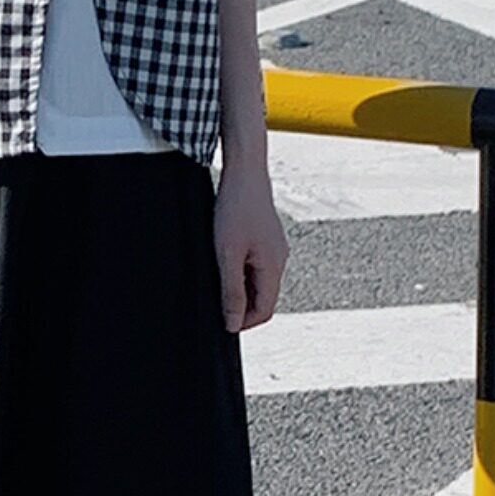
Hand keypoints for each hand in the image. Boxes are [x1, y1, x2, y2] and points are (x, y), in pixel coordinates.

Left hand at [212, 160, 288, 332]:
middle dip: (241, 307)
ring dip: (239, 289)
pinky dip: (241, 272)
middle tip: (214, 301)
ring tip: (217, 277)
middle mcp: (279, 259)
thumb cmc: (235, 208)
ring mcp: (274, 248)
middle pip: (263, 299)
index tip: (221, 322)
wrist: (244, 171)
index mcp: (274, 266)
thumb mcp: (227, 255)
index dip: (243, 323)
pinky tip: (224, 260)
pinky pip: (256, 265)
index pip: (265, 311)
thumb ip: (231, 292)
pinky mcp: (266, 238)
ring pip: (258, 282)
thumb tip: (233, 323)